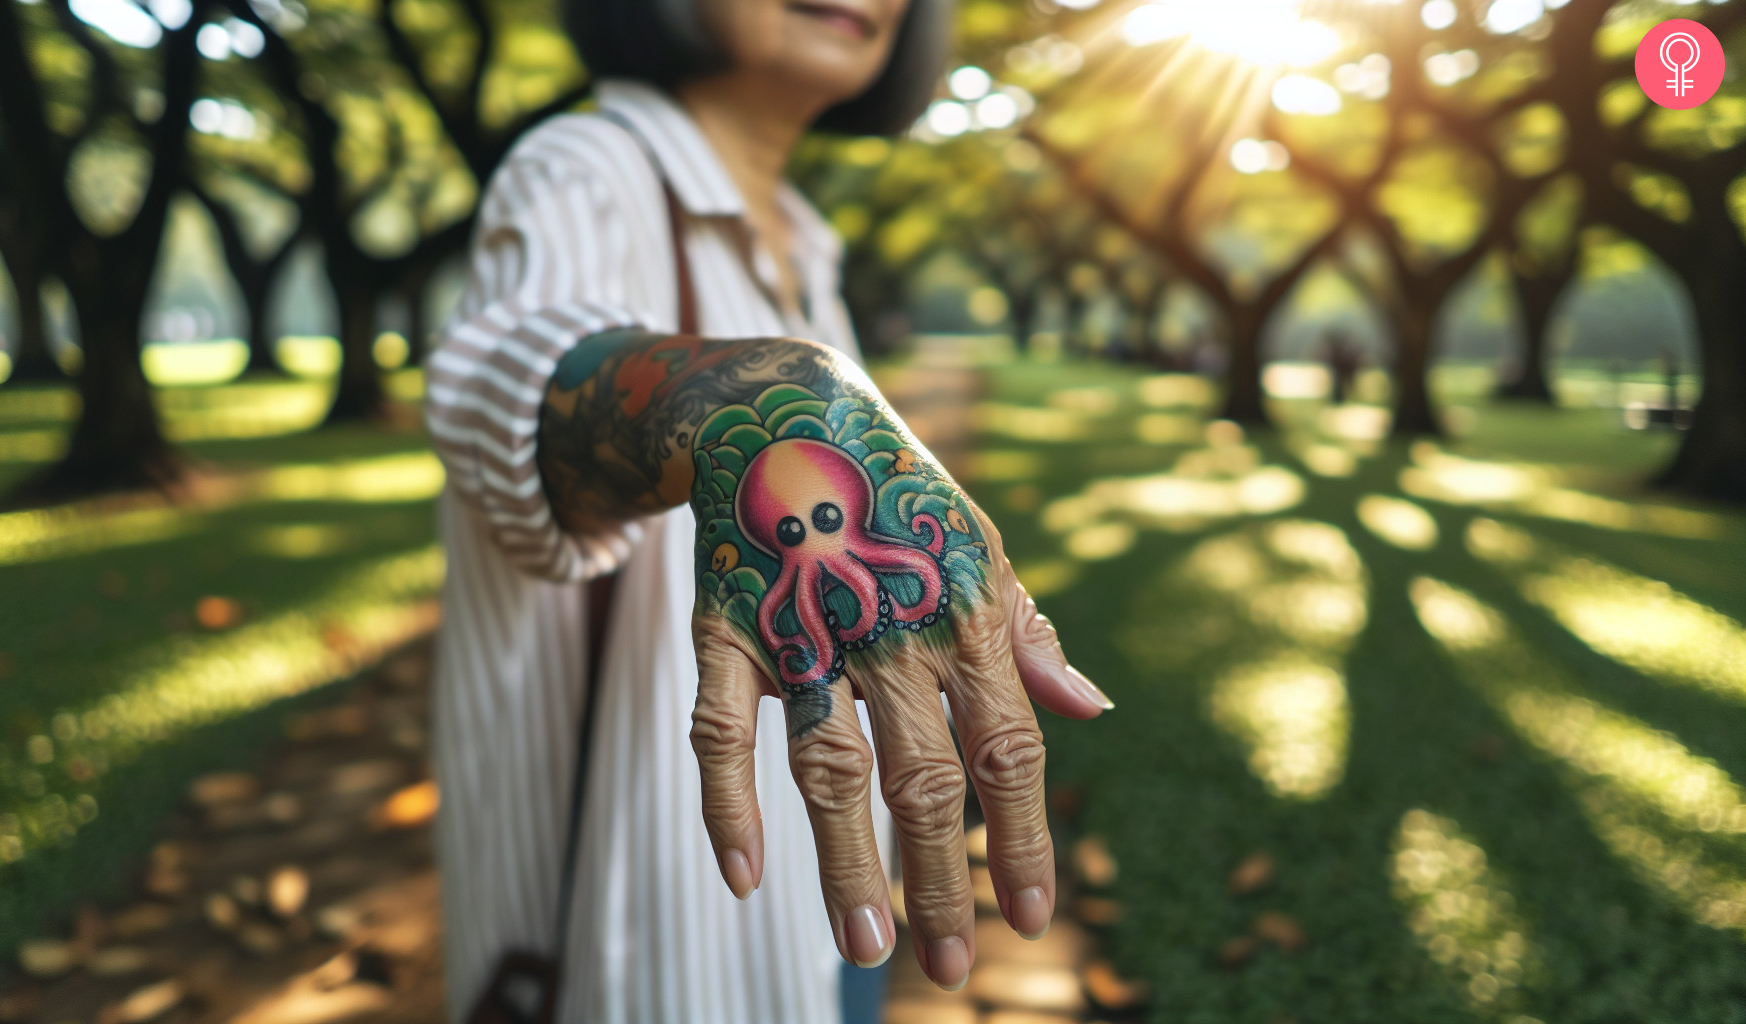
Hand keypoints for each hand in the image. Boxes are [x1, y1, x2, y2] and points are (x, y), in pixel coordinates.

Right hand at [683, 373, 1110, 987]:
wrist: (787, 405)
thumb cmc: (901, 495)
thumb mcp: (983, 546)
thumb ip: (1029, 632)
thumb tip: (1091, 710)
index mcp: (969, 613)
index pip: (1009, 752)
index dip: (1025, 839)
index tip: (1037, 920)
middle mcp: (893, 629)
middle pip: (925, 778)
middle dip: (943, 878)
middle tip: (948, 966)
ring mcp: (805, 628)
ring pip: (829, 767)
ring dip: (848, 863)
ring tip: (865, 949)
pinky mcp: (726, 625)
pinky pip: (721, 727)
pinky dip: (728, 802)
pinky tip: (746, 879)